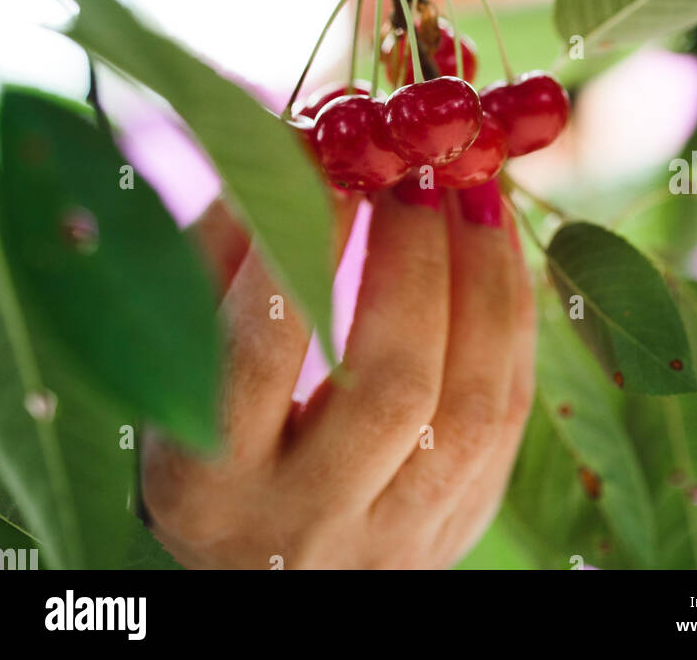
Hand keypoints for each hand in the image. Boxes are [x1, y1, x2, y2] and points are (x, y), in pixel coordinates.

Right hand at [142, 186, 534, 569]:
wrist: (263, 556)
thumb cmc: (207, 415)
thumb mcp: (185, 342)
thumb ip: (229, 243)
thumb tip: (307, 140)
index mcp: (206, 484)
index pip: (263, 354)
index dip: (308, 244)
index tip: (341, 159)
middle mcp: (303, 525)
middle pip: (388, 389)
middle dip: (414, 258)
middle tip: (418, 168)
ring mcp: (394, 538)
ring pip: (470, 409)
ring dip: (481, 278)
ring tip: (470, 188)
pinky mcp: (461, 525)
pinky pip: (509, 413)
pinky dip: (511, 313)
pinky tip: (494, 238)